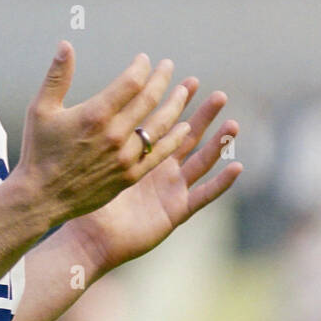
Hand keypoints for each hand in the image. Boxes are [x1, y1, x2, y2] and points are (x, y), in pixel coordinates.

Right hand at [16, 44, 192, 223]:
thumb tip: (66, 45)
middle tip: (168, 66)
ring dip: (175, 105)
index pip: (131, 82)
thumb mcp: (41, 109)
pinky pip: (159, 154)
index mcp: (95, 114)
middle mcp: (114, 134)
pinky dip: (174, 139)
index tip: (144, 59)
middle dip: (162, 79)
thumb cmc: (38, 152)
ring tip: (184, 91)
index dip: (142, 67)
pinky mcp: (129, 176)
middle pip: (149, 99)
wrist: (40, 197)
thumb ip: (57, 76)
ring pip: (160, 125)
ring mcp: (124, 157)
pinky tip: (184, 127)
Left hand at [73, 84, 242, 273]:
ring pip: (201, 163)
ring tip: (233, 124)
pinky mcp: (176, 212)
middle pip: (189, 138)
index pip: (165, 123)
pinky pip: (203, 196)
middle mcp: (161, 171)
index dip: (180, 104)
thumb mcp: (92, 159)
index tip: (190, 81)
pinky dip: (221, 183)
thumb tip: (93, 100)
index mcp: (142, 156)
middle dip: (205, 117)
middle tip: (220, 95)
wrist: (89, 239)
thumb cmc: (84, 200)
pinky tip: (236, 166)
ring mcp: (171, 191)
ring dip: (218, 145)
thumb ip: (99, 131)